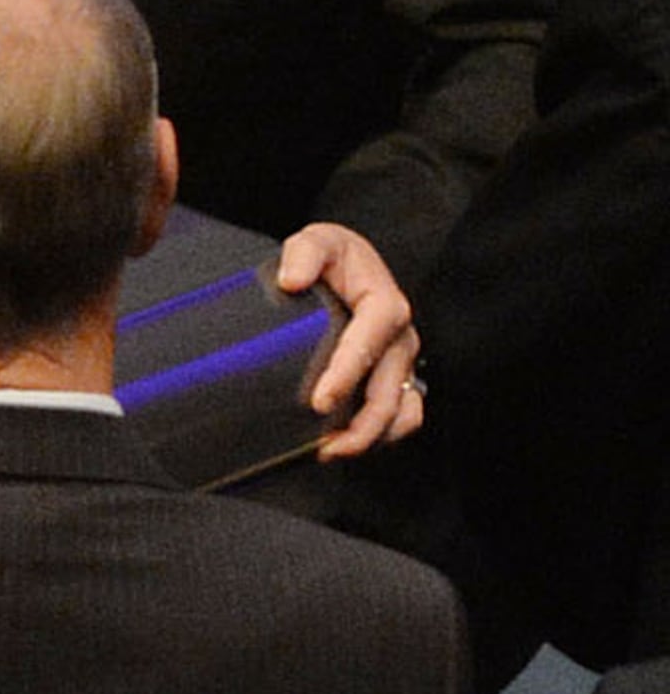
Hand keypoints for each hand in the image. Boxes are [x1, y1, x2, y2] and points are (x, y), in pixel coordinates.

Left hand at [280, 221, 421, 457]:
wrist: (350, 265)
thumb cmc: (334, 256)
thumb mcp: (318, 240)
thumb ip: (305, 253)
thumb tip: (291, 280)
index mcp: (386, 306)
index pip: (368, 345)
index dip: (345, 376)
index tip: (318, 403)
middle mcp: (401, 339)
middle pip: (389, 393)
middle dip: (360, 426)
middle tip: (322, 447)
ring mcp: (401, 363)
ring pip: (401, 413)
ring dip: (370, 438)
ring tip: (330, 453)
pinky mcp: (395, 378)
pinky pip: (401, 416)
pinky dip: (379, 436)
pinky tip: (344, 444)